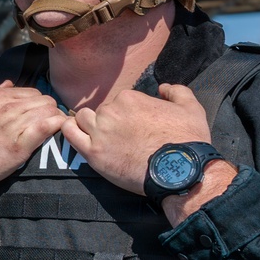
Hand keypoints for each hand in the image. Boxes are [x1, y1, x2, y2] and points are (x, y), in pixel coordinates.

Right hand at [0, 81, 67, 212]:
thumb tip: (8, 84)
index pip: (32, 92)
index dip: (39, 104)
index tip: (39, 116)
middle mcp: (5, 108)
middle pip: (45, 100)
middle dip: (50, 111)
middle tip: (48, 125)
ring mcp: (12, 126)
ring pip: (49, 111)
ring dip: (55, 120)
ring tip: (54, 132)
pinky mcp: (18, 146)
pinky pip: (46, 127)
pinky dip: (56, 127)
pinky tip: (57, 133)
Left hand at [61, 83, 213, 195]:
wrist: (179, 171)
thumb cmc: (187, 140)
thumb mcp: (191, 107)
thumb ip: (176, 91)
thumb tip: (163, 87)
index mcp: (129, 98)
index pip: (119, 102)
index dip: (127, 115)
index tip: (134, 128)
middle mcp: (111, 111)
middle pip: (101, 111)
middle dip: (109, 122)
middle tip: (121, 138)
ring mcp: (100, 131)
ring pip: (82, 119)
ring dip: (88, 125)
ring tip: (100, 138)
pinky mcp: (93, 153)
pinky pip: (69, 133)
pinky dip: (69, 130)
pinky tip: (76, 135)